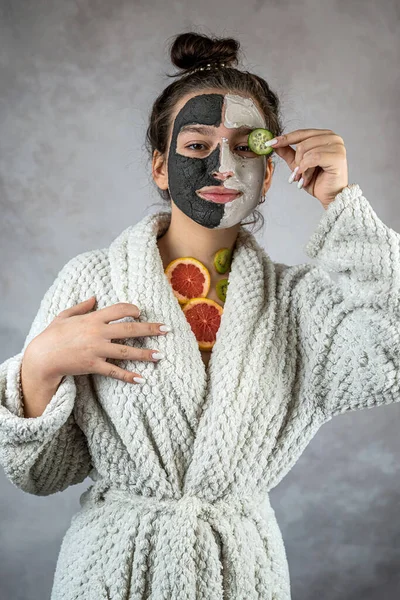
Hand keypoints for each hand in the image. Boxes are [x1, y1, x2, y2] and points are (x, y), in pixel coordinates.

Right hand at [23, 297, 170, 384]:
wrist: (42, 357)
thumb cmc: (52, 335)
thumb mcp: (65, 315)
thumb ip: (81, 306)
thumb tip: (94, 297)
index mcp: (93, 318)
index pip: (119, 309)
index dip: (132, 309)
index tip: (140, 313)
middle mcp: (97, 333)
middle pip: (129, 330)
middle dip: (150, 329)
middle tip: (167, 329)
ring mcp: (96, 350)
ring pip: (126, 351)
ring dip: (145, 354)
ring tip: (160, 355)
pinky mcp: (93, 365)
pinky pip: (114, 371)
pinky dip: (128, 376)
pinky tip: (141, 379)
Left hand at [271, 129, 348, 208]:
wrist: (330, 197)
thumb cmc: (318, 181)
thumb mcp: (298, 165)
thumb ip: (288, 153)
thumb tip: (274, 143)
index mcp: (324, 136)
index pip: (301, 133)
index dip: (285, 138)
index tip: (269, 143)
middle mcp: (332, 137)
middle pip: (302, 143)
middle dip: (296, 161)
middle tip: (297, 173)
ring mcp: (337, 146)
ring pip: (307, 150)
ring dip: (302, 168)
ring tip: (304, 177)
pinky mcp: (338, 156)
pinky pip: (314, 157)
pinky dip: (306, 168)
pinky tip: (306, 177)